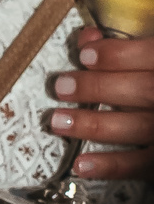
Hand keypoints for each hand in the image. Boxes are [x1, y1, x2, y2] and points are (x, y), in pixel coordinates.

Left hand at [46, 26, 153, 179]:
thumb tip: (87, 38)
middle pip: (141, 90)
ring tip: (58, 121)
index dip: (119, 55)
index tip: (85, 55)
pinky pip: (140, 164)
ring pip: (136, 127)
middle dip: (99, 88)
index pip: (152, 55)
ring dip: (94, 125)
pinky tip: (82, 165)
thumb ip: (130, 47)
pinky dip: (111, 166)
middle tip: (61, 86)